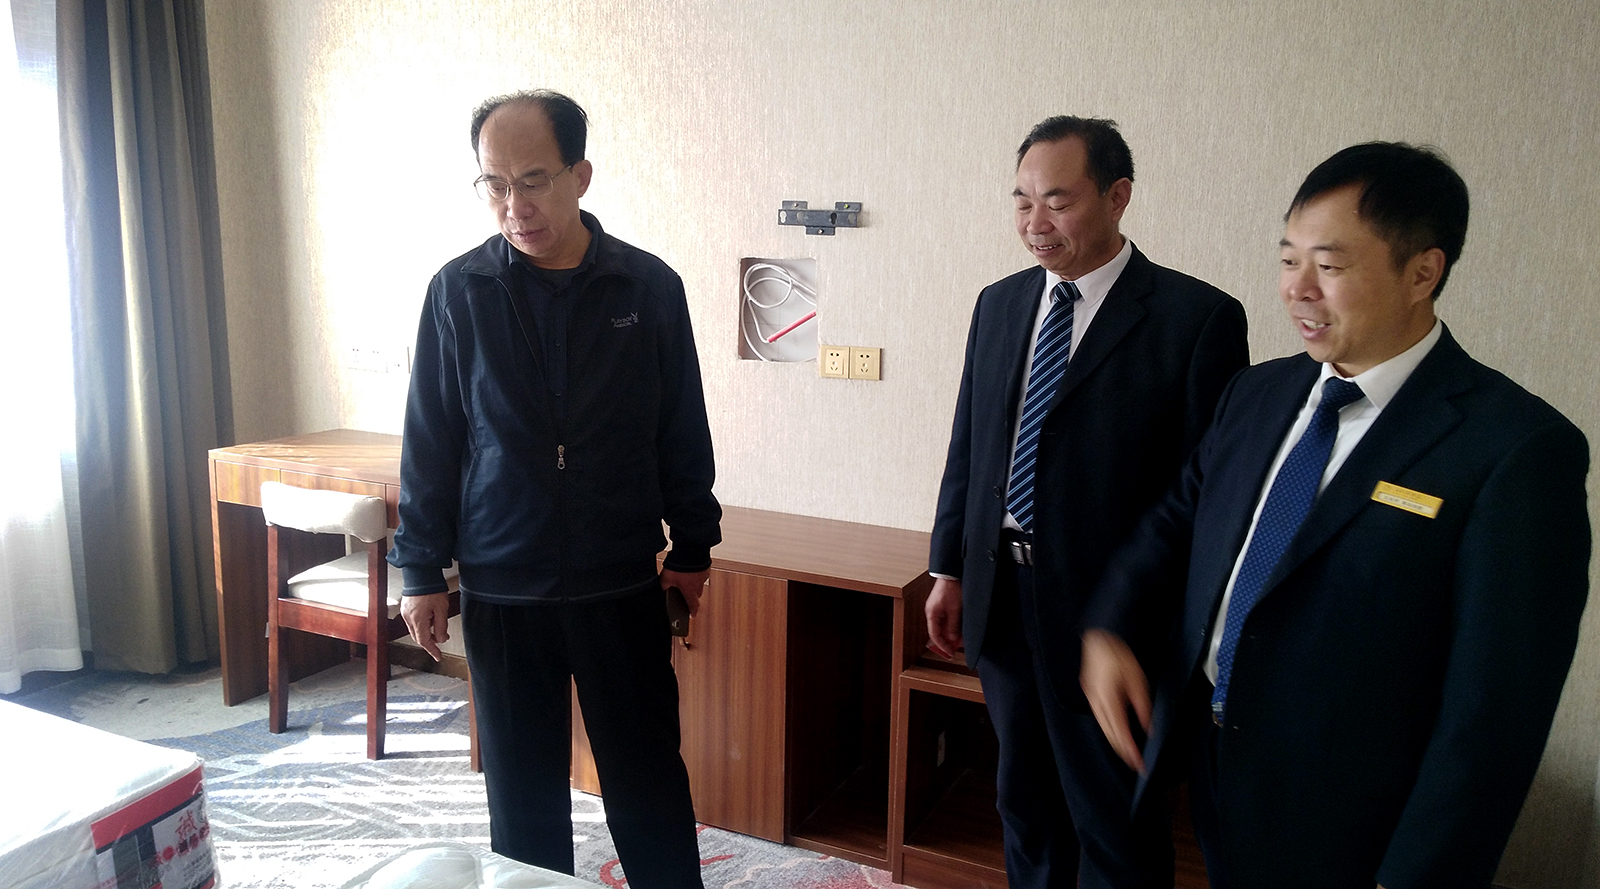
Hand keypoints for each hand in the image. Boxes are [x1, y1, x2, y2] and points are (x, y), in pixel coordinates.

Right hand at [400, 592, 451, 661]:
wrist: (421, 573)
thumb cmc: (432, 589)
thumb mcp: (442, 609)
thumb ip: (441, 626)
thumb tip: (441, 639)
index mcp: (417, 620)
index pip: (424, 642)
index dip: (432, 650)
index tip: (438, 656)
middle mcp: (408, 618)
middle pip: (418, 637)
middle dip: (429, 642)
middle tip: (440, 641)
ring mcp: (405, 612)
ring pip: (414, 630)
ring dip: (425, 632)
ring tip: (437, 626)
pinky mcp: (405, 607)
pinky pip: (412, 622)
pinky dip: (420, 625)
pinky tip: (429, 619)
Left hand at [660, 568, 709, 615]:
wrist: (690, 550)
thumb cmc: (679, 565)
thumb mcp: (666, 578)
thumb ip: (664, 587)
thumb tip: (663, 591)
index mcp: (690, 591)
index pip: (693, 606)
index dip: (692, 612)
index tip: (692, 615)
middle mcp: (699, 586)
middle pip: (696, 595)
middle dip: (691, 596)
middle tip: (684, 593)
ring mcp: (703, 577)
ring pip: (699, 585)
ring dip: (693, 584)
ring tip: (684, 578)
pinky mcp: (705, 568)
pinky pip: (701, 574)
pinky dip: (696, 574)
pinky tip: (689, 570)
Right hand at [925, 577, 964, 657]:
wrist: (952, 573)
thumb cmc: (952, 589)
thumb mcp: (955, 610)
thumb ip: (953, 626)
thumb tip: (952, 639)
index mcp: (931, 614)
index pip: (934, 635)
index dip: (942, 646)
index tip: (950, 652)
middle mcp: (932, 612)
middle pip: (938, 631)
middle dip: (947, 641)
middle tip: (957, 647)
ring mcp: (936, 608)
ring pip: (942, 626)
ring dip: (950, 633)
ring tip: (960, 639)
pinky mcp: (942, 604)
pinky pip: (945, 619)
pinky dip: (951, 625)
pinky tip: (959, 628)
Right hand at [1081, 629, 1151, 772]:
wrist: (1100, 638)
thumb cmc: (1120, 656)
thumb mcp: (1138, 680)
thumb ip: (1142, 706)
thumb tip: (1148, 728)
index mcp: (1109, 700)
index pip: (1120, 733)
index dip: (1130, 751)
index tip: (1139, 764)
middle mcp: (1097, 702)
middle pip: (1109, 734)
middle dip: (1123, 750)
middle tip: (1136, 764)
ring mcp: (1091, 698)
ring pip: (1103, 727)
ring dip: (1116, 741)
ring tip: (1129, 752)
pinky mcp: (1090, 693)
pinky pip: (1101, 718)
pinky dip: (1110, 729)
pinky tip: (1118, 732)